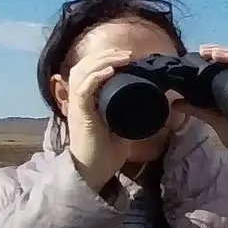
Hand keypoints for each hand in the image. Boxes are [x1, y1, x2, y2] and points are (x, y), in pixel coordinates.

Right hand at [64, 47, 142, 191]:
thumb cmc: (106, 153)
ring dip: (103, 61)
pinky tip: (110, 71)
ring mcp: (77, 106)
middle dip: (105, 55)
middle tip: (127, 53)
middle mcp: (78, 100)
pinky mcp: (80, 115)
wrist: (93, 173)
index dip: (104, 59)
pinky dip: (96, 77)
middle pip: (84, 66)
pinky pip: (83, 89)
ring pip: (82, 72)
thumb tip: (150, 104)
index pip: (88, 70)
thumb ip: (128, 115)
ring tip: (122, 57)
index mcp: (85, 101)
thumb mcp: (120, 128)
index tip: (127, 57)